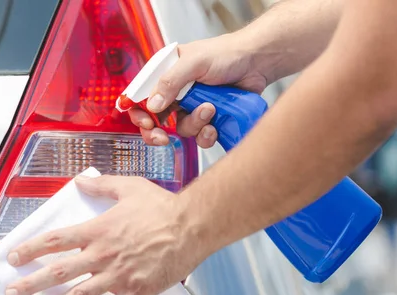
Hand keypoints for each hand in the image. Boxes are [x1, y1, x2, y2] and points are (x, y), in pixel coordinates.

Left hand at [4, 175, 202, 294]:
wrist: (192, 226)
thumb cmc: (163, 207)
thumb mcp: (130, 188)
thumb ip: (102, 185)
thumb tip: (80, 181)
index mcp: (99, 230)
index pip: (57, 240)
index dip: (31, 249)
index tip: (14, 257)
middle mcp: (104, 255)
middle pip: (60, 272)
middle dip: (32, 283)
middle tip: (13, 293)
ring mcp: (119, 276)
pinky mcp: (135, 291)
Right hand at [129, 33, 268, 147]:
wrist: (257, 63)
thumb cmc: (226, 54)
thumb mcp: (194, 61)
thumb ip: (171, 81)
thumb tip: (153, 105)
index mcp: (167, 75)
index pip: (142, 96)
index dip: (139, 113)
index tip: (146, 123)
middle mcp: (177, 93)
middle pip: (156, 121)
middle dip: (157, 133)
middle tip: (162, 138)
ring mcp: (193, 107)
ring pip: (182, 129)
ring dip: (195, 124)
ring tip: (210, 109)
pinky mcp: (210, 120)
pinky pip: (201, 137)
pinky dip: (207, 135)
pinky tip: (216, 125)